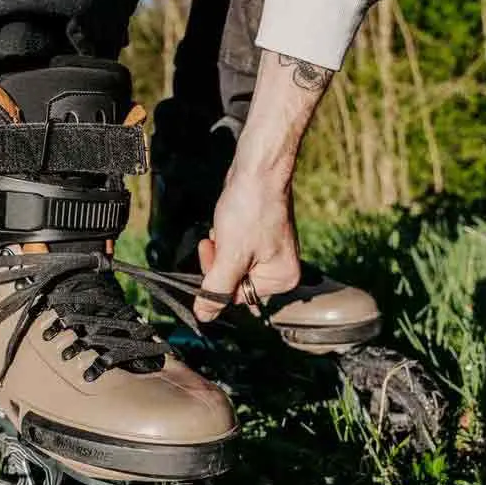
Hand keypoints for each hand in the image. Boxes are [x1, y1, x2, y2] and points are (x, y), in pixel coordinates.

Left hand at [192, 162, 300, 322]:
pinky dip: (225, 238)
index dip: (218, 279)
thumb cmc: (251, 208)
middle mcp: (280, 269)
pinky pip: (234, 248)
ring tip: (226, 227)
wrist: (258, 168)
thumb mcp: (230, 256)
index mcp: (282, 279)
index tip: (212, 256)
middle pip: (234, 281)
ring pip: (231, 264)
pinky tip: (228, 222)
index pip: (237, 297)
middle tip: (217, 241)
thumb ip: (215, 290)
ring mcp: (271, 252)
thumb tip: (204, 316)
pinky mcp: (260, 236)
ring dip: (220, 249)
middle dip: (219, 261)